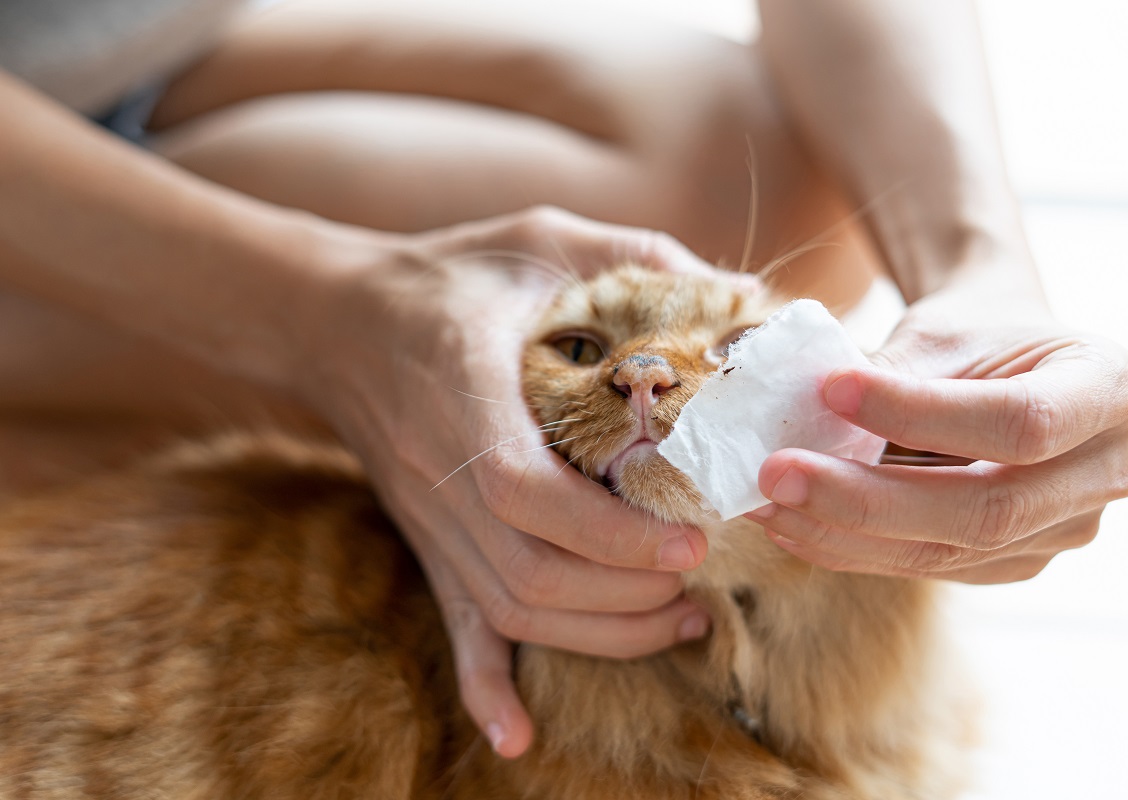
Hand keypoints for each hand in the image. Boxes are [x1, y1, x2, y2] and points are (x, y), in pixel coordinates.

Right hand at [295, 208, 733, 756]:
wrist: (337, 319)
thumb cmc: (453, 275)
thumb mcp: (543, 239)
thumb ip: (639, 260)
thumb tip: (745, 297)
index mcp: (466, 390)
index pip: (525, 492)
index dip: (609, 535)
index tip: (688, 542)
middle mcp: (438, 471)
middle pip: (528, 571)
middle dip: (626, 597)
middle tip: (703, 584)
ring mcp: (428, 519)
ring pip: (509, 609)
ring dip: (599, 633)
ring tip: (678, 620)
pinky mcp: (426, 542)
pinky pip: (452, 625)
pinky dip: (485, 686)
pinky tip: (517, 734)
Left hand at [747, 287, 1127, 583]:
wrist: (1001, 362)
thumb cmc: (974, 335)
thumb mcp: (942, 333)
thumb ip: (890, 375)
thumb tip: (795, 413)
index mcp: (1112, 390)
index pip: (1019, 420)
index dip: (920, 413)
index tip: (830, 389)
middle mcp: (1110, 472)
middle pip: (985, 509)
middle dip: (866, 497)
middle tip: (775, 474)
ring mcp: (1066, 530)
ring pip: (949, 553)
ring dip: (844, 532)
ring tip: (767, 503)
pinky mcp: (1015, 563)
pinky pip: (929, 568)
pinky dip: (851, 548)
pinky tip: (792, 524)